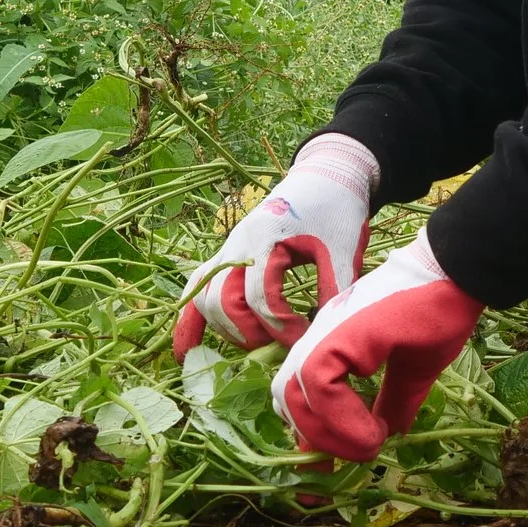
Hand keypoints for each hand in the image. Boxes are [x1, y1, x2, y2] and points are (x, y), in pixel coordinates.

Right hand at [174, 134, 378, 357]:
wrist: (325, 176)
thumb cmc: (336, 210)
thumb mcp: (342, 247)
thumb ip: (334, 287)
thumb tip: (324, 334)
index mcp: (266, 239)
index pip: (260, 298)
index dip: (280, 327)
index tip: (303, 339)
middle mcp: (238, 244)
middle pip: (223, 301)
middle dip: (249, 332)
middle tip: (279, 343)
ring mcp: (228, 248)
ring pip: (204, 298)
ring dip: (226, 328)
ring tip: (257, 341)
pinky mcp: (227, 254)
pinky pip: (198, 286)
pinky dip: (190, 319)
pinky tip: (185, 350)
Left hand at [272, 227, 482, 461]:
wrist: (459, 273)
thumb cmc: (439, 312)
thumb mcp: (414, 370)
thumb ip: (394, 400)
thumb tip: (387, 433)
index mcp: (334, 345)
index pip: (300, 397)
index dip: (309, 440)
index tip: (323, 479)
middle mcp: (321, 338)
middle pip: (286, 400)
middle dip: (317, 440)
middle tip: (357, 456)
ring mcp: (328, 333)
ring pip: (295, 395)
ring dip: (329, 434)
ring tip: (369, 445)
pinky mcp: (343, 333)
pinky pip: (321, 384)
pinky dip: (341, 417)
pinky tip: (374, 432)